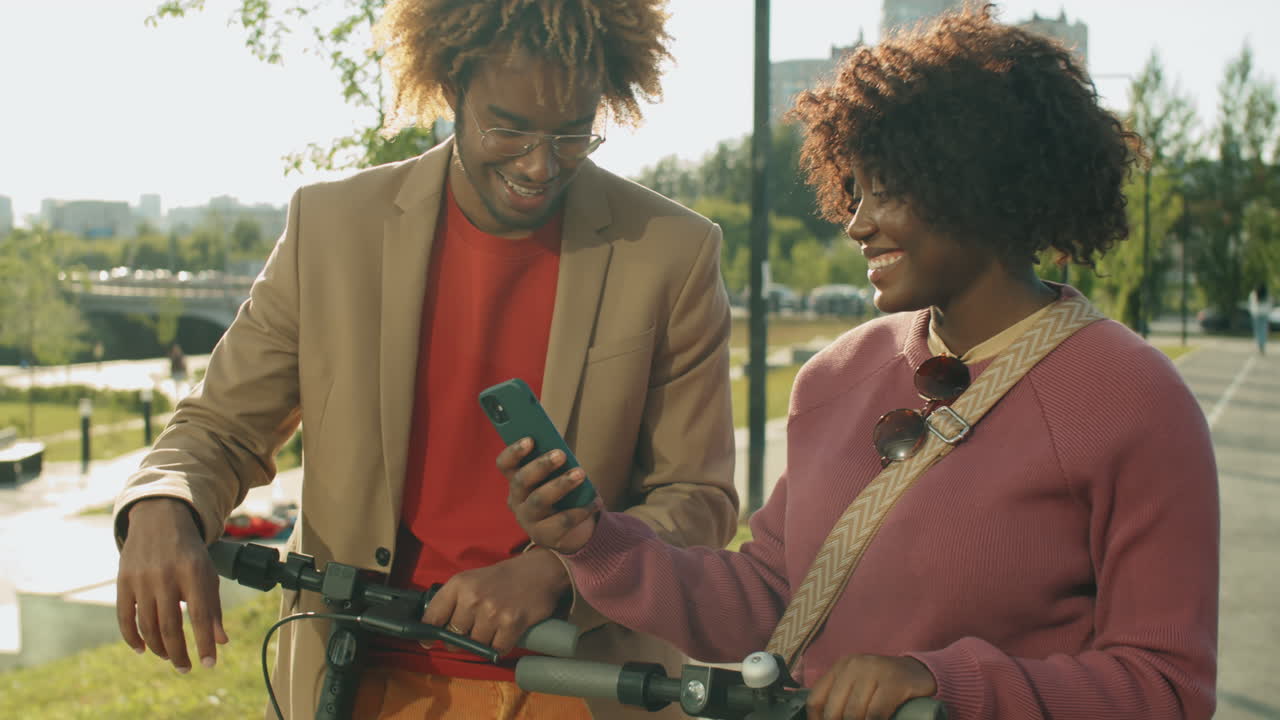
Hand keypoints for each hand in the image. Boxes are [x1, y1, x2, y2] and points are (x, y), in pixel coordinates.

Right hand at [116, 498, 227, 672]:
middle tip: (185, 668)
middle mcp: (166, 575)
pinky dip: (132, 638)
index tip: (209, 664)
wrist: (160, 521)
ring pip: (147, 626)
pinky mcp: (123, 582)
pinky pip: (125, 618)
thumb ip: (213, 607)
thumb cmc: (189, 554)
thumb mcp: (208, 574)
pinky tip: (142, 650)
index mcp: (194, 572)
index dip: (205, 643)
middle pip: (170, 627)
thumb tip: (221, 641)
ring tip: (169, 656)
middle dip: (178, 653)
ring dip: (158, 648)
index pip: (200, 616)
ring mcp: (142, 579)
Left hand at [422, 548, 569, 655]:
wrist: (539, 571)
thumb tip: (432, 630)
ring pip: (475, 645)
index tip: (428, 641)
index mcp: (459, 584)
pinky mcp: (512, 623)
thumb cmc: (502, 578)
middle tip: (472, 632)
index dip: (428, 633)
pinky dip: (500, 646)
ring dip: (483, 642)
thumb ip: (451, 601)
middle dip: (460, 639)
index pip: (432, 617)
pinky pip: (496, 649)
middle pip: (453, 636)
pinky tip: (505, 634)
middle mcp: (473, 597)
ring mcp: (492, 611)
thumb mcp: (471, 580)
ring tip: (492, 629)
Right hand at [499, 439, 600, 554]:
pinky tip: (595, 501)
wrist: (573, 532)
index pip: (505, 464)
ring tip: (580, 473)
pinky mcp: (544, 536)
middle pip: (522, 480)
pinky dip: (581, 510)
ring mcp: (528, 520)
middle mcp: (517, 501)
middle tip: (561, 454)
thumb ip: (556, 465)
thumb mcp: (558, 478)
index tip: (530, 439)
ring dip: (561, 485)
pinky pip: (562, 521)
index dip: (514, 452)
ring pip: (539, 500)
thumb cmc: (564, 496)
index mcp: (517, 481)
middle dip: (541, 465)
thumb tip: (562, 452)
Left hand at [807, 655, 937, 719]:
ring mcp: (874, 671)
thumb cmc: (884, 685)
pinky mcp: (893, 682)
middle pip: (834, 710)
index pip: (816, 699)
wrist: (920, 672)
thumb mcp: (858, 685)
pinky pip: (876, 713)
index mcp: (841, 667)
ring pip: (854, 714)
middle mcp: (854, 665)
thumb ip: (842, 699)